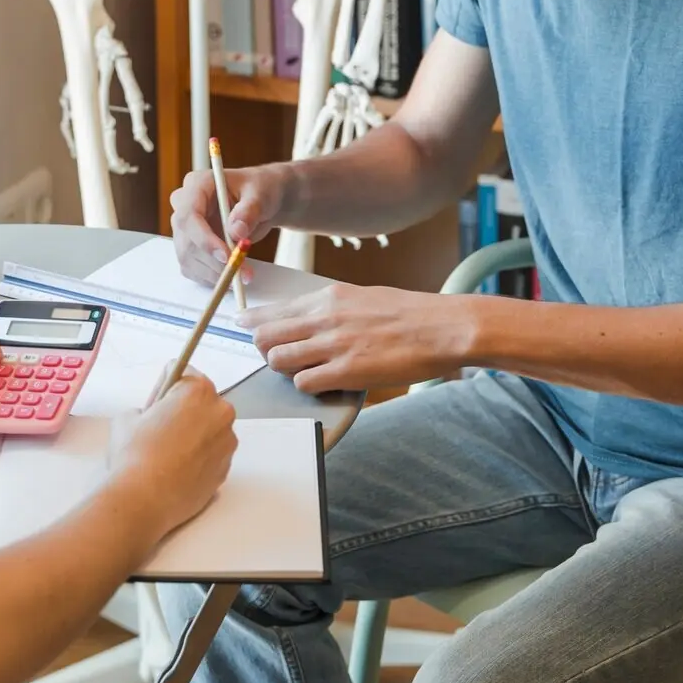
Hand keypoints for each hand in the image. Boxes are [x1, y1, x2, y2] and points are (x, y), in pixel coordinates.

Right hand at [112, 372, 237, 540]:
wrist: (144, 499)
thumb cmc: (135, 454)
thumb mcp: (127, 417)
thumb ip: (146, 408)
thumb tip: (151, 418)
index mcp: (198, 390)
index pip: (181, 372)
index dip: (162, 388)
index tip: (154, 406)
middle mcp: (220, 412)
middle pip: (200, 399)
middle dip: (182, 409)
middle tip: (159, 429)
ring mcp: (227, 442)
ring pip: (208, 427)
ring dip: (193, 433)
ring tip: (167, 453)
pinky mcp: (226, 468)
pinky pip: (212, 452)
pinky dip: (198, 456)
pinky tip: (177, 469)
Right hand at [169, 164, 286, 285]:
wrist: (261, 202)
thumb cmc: (259, 191)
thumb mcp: (260, 195)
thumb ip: (249, 211)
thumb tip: (237, 231)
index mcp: (196, 185)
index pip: (188, 215)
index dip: (204, 239)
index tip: (226, 256)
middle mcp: (184, 206)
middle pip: (187, 240)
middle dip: (214, 262)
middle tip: (241, 272)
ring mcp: (184, 228)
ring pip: (188, 258)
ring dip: (214, 273)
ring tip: (243, 275)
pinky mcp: (189, 246)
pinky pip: (192, 268)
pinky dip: (211, 277)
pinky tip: (232, 276)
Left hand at [240, 283, 479, 393]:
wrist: (441, 328)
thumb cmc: (407, 312)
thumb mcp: (360, 296)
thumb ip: (330, 306)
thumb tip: (307, 316)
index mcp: (328, 298)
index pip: (274, 309)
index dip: (252, 319)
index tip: (241, 322)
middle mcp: (324, 318)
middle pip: (267, 335)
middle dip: (262, 347)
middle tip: (269, 354)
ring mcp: (333, 346)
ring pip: (278, 360)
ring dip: (283, 368)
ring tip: (298, 370)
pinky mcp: (346, 372)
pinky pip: (305, 382)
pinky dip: (306, 385)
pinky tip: (320, 382)